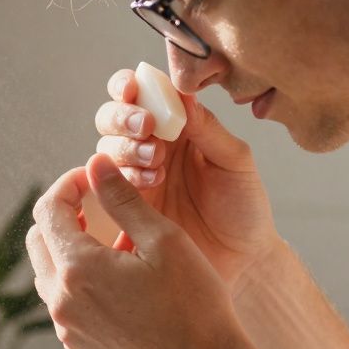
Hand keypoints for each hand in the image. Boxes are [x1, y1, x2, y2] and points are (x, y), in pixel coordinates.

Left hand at [26, 154, 255, 348]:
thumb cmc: (195, 303)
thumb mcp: (163, 239)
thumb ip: (122, 198)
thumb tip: (95, 164)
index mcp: (78, 269)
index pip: (48, 209)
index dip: (69, 184)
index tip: (94, 177)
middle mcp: (61, 301)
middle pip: (38, 239)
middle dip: (62, 213)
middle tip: (98, 202)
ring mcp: (67, 327)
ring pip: (48, 271)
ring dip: (69, 247)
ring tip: (112, 240)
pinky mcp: (79, 346)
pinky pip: (64, 302)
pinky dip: (78, 279)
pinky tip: (118, 276)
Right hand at [93, 69, 281, 288]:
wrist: (241, 261)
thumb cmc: (244, 208)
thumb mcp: (234, 162)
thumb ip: (207, 129)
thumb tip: (182, 94)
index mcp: (177, 127)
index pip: (142, 95)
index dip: (129, 87)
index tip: (134, 90)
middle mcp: (150, 147)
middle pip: (112, 119)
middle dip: (122, 118)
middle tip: (145, 128)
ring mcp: (134, 178)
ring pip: (105, 150)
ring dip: (125, 149)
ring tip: (155, 163)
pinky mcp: (124, 209)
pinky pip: (104, 187)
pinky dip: (121, 179)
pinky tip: (149, 184)